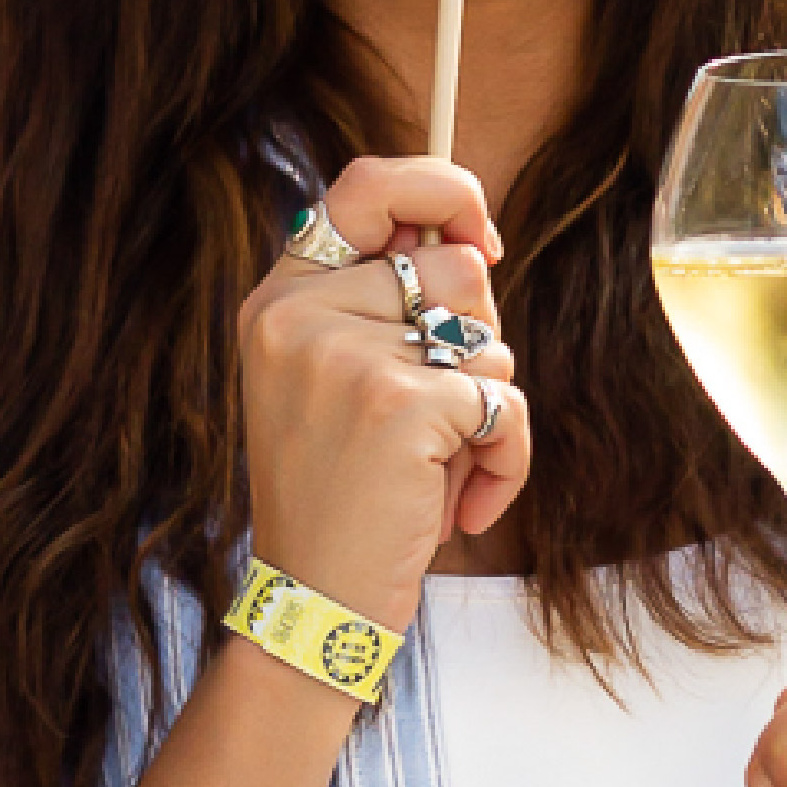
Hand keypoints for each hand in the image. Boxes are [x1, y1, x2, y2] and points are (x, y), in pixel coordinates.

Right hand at [232, 155, 532, 630]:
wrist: (316, 600)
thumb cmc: (342, 495)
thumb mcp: (334, 382)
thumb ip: (383, 307)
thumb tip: (476, 245)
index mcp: (280, 298)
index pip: (366, 185)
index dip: (441, 190)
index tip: (480, 237)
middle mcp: (300, 314)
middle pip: (456, 268)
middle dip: (477, 340)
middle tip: (440, 413)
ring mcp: (347, 355)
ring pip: (488, 336)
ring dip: (488, 406)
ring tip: (439, 464)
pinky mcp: (402, 404)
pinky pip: (506, 404)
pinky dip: (506, 460)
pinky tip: (464, 506)